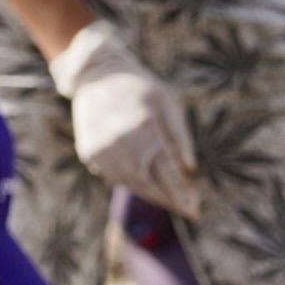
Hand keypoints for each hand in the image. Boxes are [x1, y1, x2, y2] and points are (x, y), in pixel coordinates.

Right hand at [50, 21, 201, 220]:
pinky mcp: (89, 154)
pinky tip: (145, 183)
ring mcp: (102, 151)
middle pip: (149, 185)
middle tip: (187, 210)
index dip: (182, 195)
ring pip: (131, 184)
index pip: (168, 174)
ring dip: (151, 195)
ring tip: (169, 200)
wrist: (95, 75)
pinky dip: (132, 183)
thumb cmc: (139, 86)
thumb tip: (190, 171)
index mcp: (146, 129)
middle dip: (169, 200)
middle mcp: (122, 144)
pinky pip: (114, 177)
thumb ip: (181, 137)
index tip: (195, 210)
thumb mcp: (168, 102)